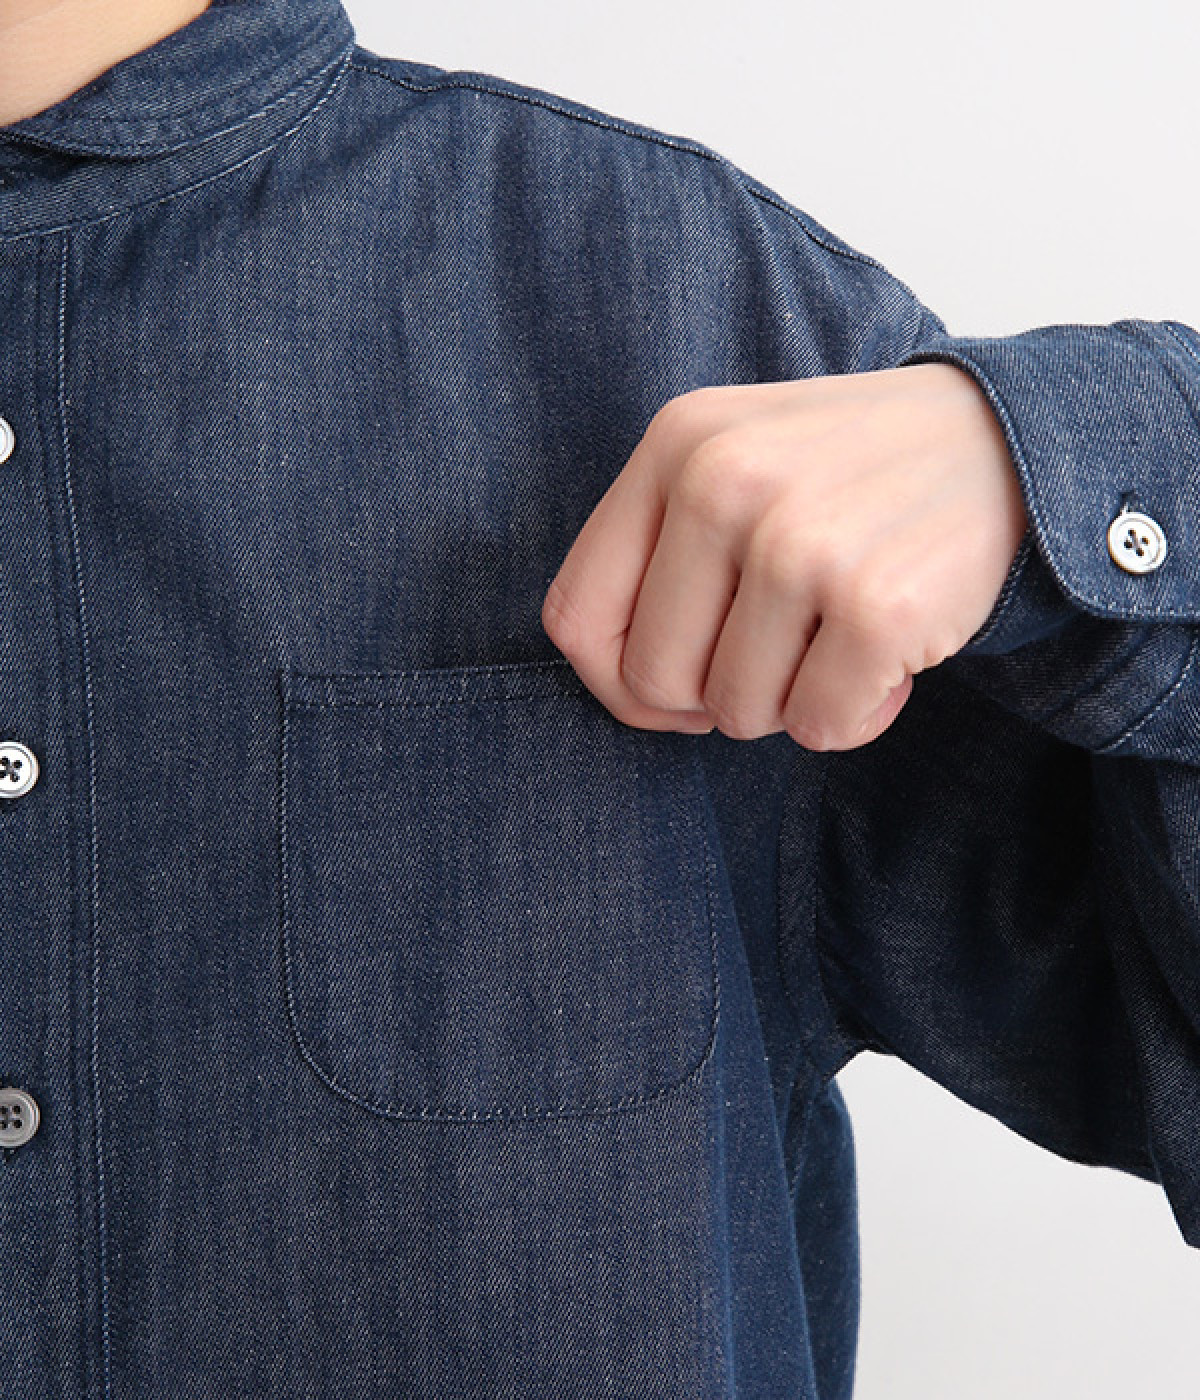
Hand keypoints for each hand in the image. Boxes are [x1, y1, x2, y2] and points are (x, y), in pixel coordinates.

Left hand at [541, 362, 1028, 749]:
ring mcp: (799, 542)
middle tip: (784, 647)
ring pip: (737, 713)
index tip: (675, 684)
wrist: (1007, 442)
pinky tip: (890, 654)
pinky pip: (818, 728)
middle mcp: (725, 482)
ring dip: (793, 699)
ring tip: (842, 632)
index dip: (616, 680)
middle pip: (653, 679)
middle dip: (715, 693)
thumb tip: (628, 693)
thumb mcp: (735, 464)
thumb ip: (660, 556)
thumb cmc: (851, 476)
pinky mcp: (874, 605)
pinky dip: (856, 715)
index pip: (575, 616)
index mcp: (675, 444)